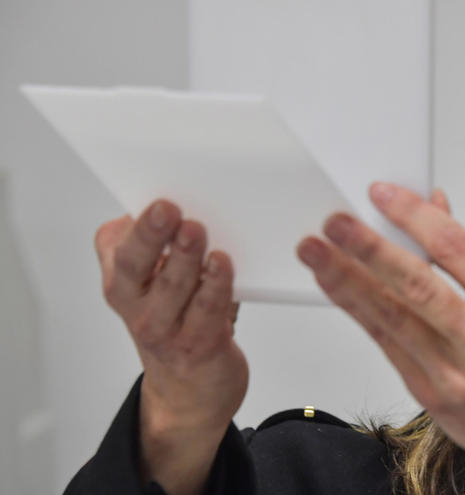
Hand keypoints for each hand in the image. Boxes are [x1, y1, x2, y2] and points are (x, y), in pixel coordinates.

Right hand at [95, 199, 245, 494]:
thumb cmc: (177, 322)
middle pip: (136, 266)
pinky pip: (208, 310)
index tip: (154, 199)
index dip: (134, 225)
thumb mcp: (153, 286)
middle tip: (168, 208)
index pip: (116, 249)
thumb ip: (156, 247)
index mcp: (122, 284)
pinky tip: (222, 264)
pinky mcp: (200, 344)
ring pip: (174, 286)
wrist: (190, 391)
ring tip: (196, 230)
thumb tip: (176, 204)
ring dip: (185, 256)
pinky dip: (215, 285)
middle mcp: (137, 307)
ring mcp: (167, 329)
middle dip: (151, 235)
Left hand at [297, 183, 464, 494]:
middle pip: (417, 285)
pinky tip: (343, 292)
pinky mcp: (433, 398)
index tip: (382, 194)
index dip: (413, 216)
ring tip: (317, 252)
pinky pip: (390, 347)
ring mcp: (458, 375)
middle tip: (334, 221)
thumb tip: (434, 210)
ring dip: (347, 282)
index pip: (457, 249)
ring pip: (392, 318)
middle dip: (368, 249)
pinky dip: (363, 315)